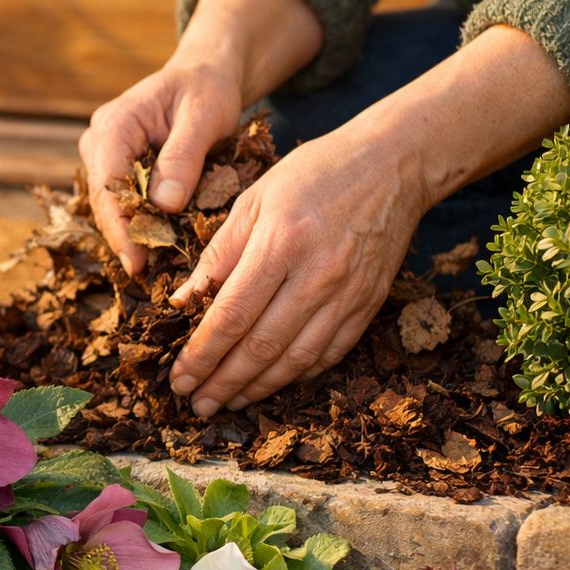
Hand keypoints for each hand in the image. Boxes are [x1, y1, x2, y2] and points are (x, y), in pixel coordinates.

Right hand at [79, 60, 242, 274]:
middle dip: (124, 237)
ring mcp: (104, 157)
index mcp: (114, 124)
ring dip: (131, 234)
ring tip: (153, 267)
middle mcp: (99, 142)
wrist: (203, 76)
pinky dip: (139, 223)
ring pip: (111, 206)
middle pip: (104, 201)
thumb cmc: (206, 90)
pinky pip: (123, 203)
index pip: (107, 185)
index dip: (120, 226)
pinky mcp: (117, 169)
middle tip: (147, 274)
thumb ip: (184, 157)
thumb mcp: (205, 116)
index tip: (136, 261)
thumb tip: (165, 204)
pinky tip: (157, 246)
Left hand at [166, 123, 428, 415]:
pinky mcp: (369, 305)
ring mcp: (348, 295)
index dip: (202, 354)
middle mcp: (317, 276)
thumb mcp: (253, 200)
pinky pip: (329, 354)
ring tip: (227, 402)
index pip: (232, 315)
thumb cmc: (313, 175)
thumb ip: (218, 254)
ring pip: (296, 360)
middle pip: (262, 346)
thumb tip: (182, 302)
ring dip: (258, 388)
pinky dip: (297, 375)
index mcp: (281, 244)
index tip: (178, 378)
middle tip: (195, 404)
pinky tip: (271, 384)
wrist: (392, 166)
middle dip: (223, 381)